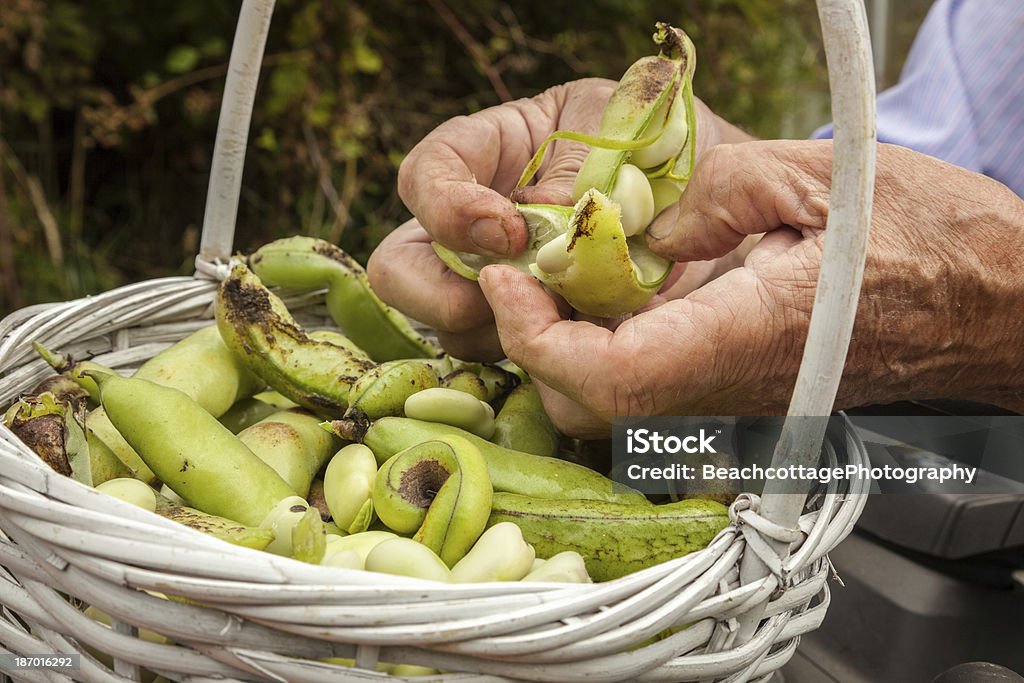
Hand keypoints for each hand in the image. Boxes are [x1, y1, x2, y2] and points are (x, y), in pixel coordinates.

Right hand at [368, 79, 736, 359]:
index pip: (423, 176)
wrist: (709, 203)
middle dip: (439, 293)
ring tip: (568, 315)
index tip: (507, 231)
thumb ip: (572, 170)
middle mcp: (477, 227)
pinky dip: (542, 364)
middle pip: (401, 270)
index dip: (447, 209)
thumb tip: (537, 232)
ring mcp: (498, 286)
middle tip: (503, 296)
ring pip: (451, 327)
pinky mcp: (535, 335)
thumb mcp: (622, 133)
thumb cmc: (663, 148)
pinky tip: (588, 347)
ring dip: (498, 330)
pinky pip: (509, 363)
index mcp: (490, 154)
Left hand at [477, 140, 1023, 436]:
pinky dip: (601, 357)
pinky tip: (602, 303)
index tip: (508, 282)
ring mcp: (737, 406)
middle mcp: (735, 391)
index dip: (539, 338)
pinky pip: (647, 400)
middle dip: (532, 345)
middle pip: (591, 409)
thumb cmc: (929, 238)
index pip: (612, 378)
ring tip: (548, 284)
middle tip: (516, 277)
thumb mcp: (813, 176)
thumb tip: (629, 233)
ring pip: (610, 416)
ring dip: (560, 353)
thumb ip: (705, 197)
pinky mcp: (741, 402)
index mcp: (751, 336)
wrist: (996, 303)